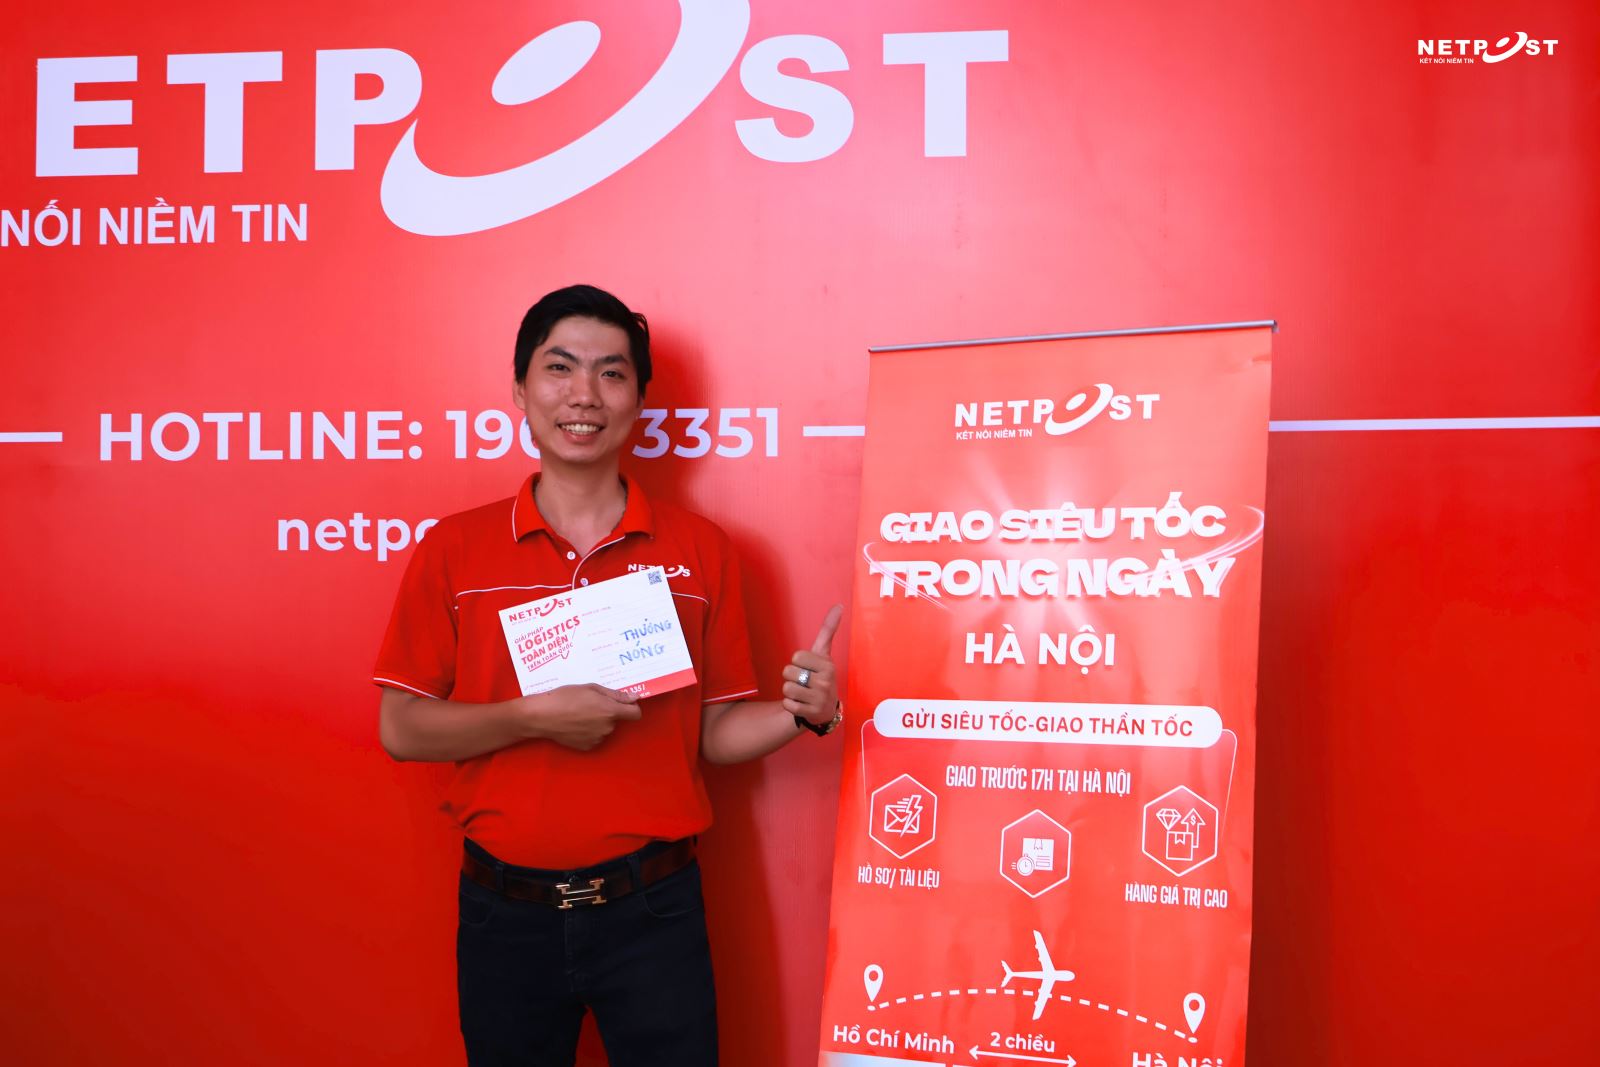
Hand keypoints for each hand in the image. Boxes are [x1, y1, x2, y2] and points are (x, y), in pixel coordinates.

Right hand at [521, 684, 640, 750]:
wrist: (542, 715)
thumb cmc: (566, 697)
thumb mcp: (591, 688)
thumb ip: (616, 695)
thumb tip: (634, 698)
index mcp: (611, 711)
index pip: (635, 714)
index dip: (631, 707)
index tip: (623, 703)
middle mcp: (607, 727)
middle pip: (616, 719)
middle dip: (608, 712)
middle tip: (590, 703)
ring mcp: (597, 739)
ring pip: (604, 728)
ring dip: (597, 722)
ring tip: (579, 713)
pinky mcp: (587, 746)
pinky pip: (594, 737)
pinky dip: (588, 731)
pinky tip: (575, 724)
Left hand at [782, 604, 842, 725]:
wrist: (826, 708)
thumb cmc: (821, 676)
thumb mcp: (824, 654)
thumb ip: (828, 630)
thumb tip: (839, 606)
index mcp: (827, 665)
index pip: (796, 656)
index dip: (798, 662)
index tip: (808, 668)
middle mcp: (825, 681)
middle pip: (788, 671)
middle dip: (792, 677)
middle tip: (804, 682)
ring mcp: (819, 698)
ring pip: (786, 688)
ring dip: (790, 691)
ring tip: (802, 693)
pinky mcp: (811, 712)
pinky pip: (787, 704)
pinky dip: (790, 704)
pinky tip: (801, 704)